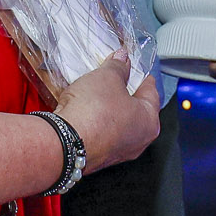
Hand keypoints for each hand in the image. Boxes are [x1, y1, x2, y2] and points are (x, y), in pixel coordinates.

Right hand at [55, 53, 160, 172]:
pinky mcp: (96, 154)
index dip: (141, 75)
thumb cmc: (93, 115)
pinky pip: (100, 131)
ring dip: (107, 106)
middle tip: (113, 75)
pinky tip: (84, 108)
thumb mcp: (108, 77)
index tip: (134, 67)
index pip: (151, 92)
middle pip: (134, 108)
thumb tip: (122, 60)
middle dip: (123, 90)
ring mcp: (116, 151)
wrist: (64, 142)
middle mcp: (137, 141)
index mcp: (149, 121)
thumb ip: (118, 67)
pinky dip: (94, 119)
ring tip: (94, 90)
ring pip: (116, 121)